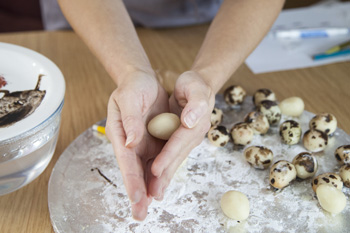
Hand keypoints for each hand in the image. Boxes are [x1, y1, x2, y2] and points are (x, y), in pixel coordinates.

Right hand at [105, 71, 168, 219]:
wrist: (142, 81)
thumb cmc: (132, 87)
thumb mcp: (129, 98)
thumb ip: (131, 120)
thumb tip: (131, 143)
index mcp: (121, 133)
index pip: (126, 160)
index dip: (131, 179)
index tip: (137, 196)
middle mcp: (131, 143)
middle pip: (134, 171)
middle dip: (138, 192)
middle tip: (140, 214)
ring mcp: (143, 144)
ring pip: (146, 170)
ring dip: (148, 188)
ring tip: (149, 207)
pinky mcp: (154, 141)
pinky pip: (157, 160)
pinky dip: (159, 175)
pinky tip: (160, 188)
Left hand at [148, 70, 214, 199]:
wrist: (197, 86)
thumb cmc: (195, 84)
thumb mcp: (196, 87)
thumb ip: (196, 104)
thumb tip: (190, 122)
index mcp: (196, 124)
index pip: (178, 142)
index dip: (168, 156)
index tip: (156, 170)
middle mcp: (192, 136)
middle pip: (176, 158)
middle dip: (164, 176)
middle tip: (152, 194)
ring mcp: (186, 140)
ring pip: (173, 162)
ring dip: (164, 179)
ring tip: (153, 195)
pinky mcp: (179, 141)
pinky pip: (171, 158)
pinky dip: (164, 171)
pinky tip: (156, 182)